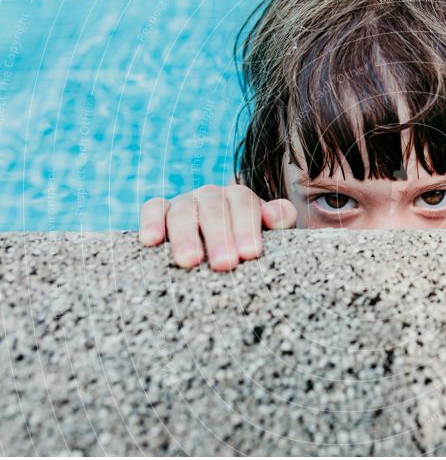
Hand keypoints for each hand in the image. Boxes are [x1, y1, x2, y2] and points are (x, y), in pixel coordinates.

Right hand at [139, 184, 296, 270]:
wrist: (224, 243)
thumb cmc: (248, 242)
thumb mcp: (271, 232)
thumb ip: (280, 219)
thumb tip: (276, 215)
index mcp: (240, 197)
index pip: (244, 204)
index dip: (247, 227)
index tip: (250, 253)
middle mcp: (212, 195)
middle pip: (214, 209)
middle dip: (220, 236)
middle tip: (225, 264)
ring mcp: (186, 202)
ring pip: (183, 211)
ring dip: (186, 235)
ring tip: (189, 261)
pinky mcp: (161, 211)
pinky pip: (153, 209)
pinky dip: (151, 221)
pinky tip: (151, 241)